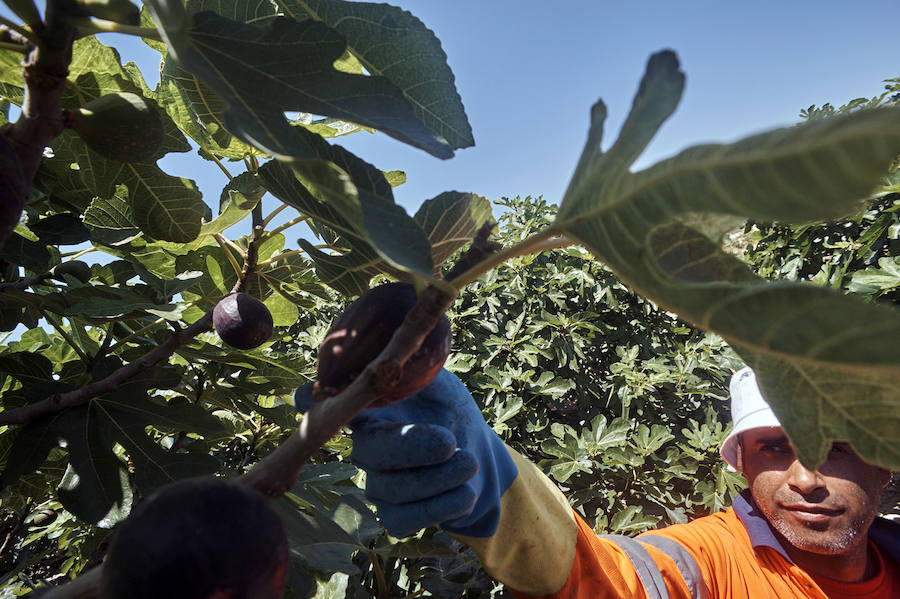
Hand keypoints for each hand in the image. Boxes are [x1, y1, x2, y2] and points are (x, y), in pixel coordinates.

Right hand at [294, 370, 517, 536]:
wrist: (481, 456)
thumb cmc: (450, 410)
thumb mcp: (438, 382)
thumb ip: (417, 365)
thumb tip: (405, 343)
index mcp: (368, 409)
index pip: (326, 403)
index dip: (313, 399)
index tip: (312, 393)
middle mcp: (364, 446)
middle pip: (370, 450)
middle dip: (411, 446)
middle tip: (450, 441)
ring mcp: (377, 483)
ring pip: (390, 488)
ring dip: (437, 477)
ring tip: (469, 462)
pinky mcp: (395, 516)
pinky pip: (404, 519)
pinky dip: (440, 506)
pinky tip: (465, 493)